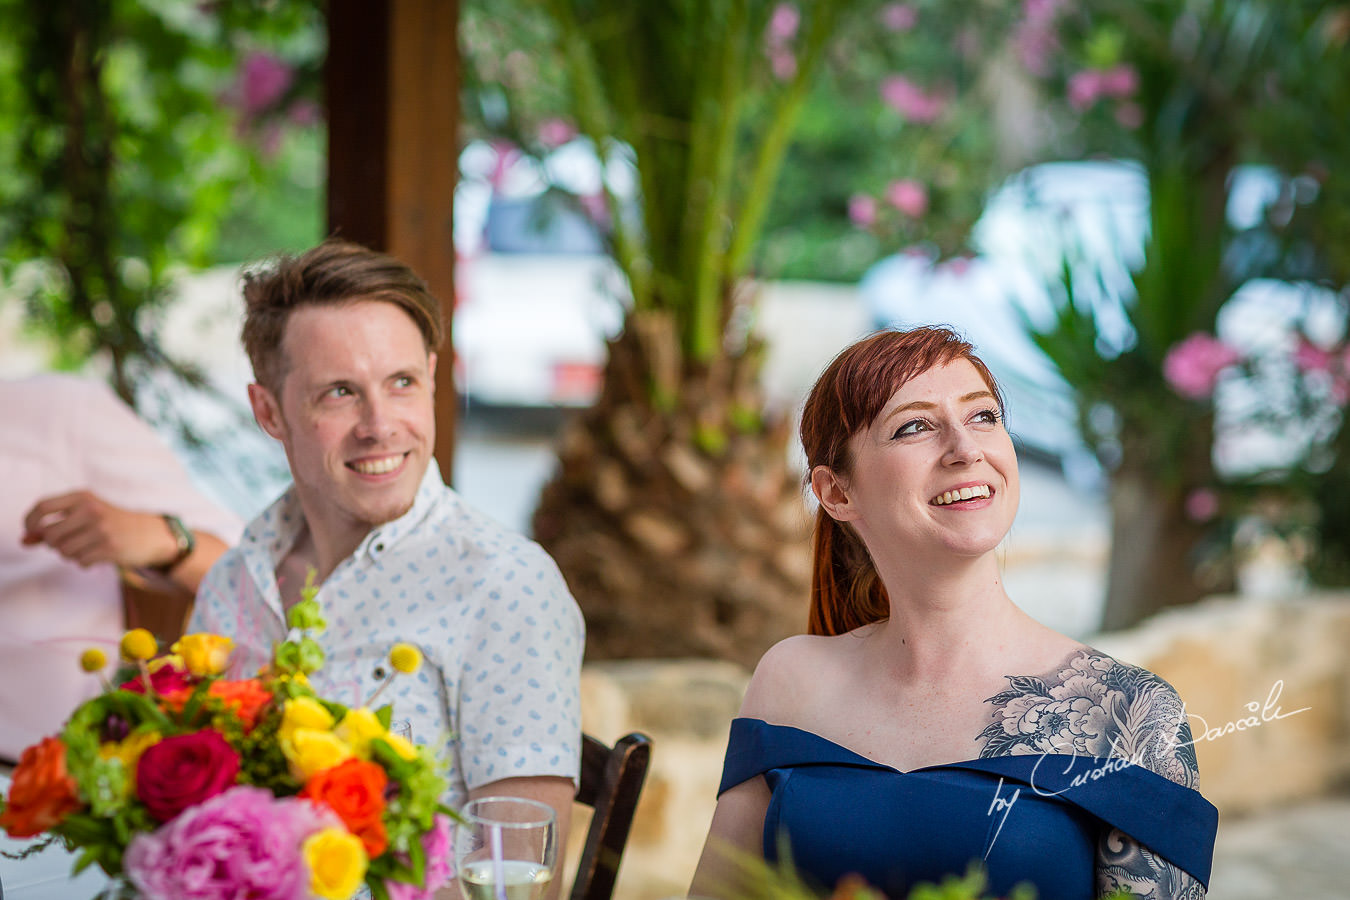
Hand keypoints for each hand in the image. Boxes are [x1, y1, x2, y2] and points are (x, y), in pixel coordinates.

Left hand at [21, 490, 178, 569]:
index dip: (30, 522)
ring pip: (63, 551)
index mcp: (83, 496)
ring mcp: (101, 529)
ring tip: (85, 548)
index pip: (42, 507)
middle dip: (54, 544)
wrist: (152, 533)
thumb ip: (54, 525)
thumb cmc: (113, 523)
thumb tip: (24, 540)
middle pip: (49, 535)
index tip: (31, 531)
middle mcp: (91, 510)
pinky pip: (80, 562)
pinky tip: (98, 555)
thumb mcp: (85, 515)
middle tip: (68, 542)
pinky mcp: (109, 548)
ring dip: (69, 555)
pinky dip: (84, 562)